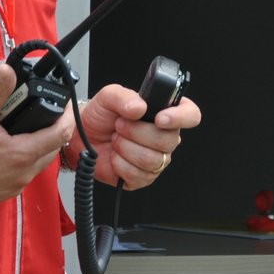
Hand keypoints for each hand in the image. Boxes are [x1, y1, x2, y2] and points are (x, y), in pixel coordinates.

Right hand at [0, 63, 71, 208]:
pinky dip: (24, 159)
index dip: (67, 116)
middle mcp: (21, 175)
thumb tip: (8, 70)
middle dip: (53, 129)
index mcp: (19, 155)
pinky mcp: (3, 193)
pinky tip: (11, 147)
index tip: (66, 104)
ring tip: (26, 127)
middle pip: (53, 149)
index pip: (60, 134)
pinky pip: (24, 174)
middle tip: (43, 113)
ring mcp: (13, 187)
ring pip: (39, 163)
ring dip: (39, 145)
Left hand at [74, 85, 200, 188]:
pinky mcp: (143, 177)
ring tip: (117, 139)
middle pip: (168, 140)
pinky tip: (115, 156)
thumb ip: (123, 96)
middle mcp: (165, 136)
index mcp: (165, 112)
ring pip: (152, 159)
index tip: (159, 118)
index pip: (190, 114)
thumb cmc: (100, 116)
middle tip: (120, 125)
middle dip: (137, 132)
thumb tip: (139, 107)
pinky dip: (120, 165)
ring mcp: (156, 159)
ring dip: (126, 148)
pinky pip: (138, 175)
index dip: (180, 117)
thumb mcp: (108, 97)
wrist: (82, 137)